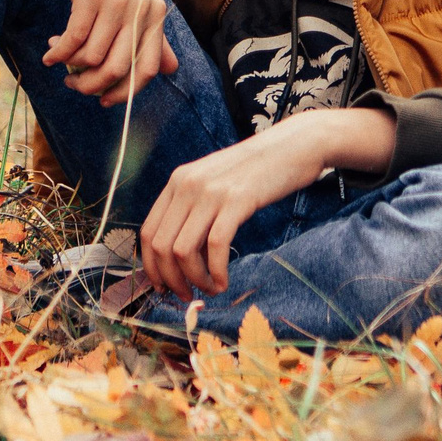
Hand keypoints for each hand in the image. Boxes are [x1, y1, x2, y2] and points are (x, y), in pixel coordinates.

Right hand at [5, 0, 179, 104]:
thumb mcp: (131, 1)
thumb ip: (151, 35)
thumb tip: (171, 70)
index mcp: (156, 13)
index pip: (150, 69)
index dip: (125, 92)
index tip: (102, 99)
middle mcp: (142, 7)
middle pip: (120, 69)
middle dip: (91, 86)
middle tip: (73, 84)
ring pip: (94, 57)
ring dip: (71, 67)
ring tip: (59, 57)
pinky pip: (74, 40)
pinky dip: (58, 53)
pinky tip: (49, 54)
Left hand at [139, 109, 396, 294]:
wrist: (294, 144)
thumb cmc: (257, 171)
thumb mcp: (215, 184)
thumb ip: (196, 212)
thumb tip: (183, 259)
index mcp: (178, 181)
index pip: (147, 233)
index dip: (152, 267)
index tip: (164, 287)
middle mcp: (188, 184)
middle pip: (161, 246)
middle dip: (171, 279)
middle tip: (188, 296)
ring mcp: (212, 191)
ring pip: (183, 250)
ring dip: (194, 279)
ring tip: (210, 289)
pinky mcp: (237, 199)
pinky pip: (216, 246)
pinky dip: (216, 272)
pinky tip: (224, 281)